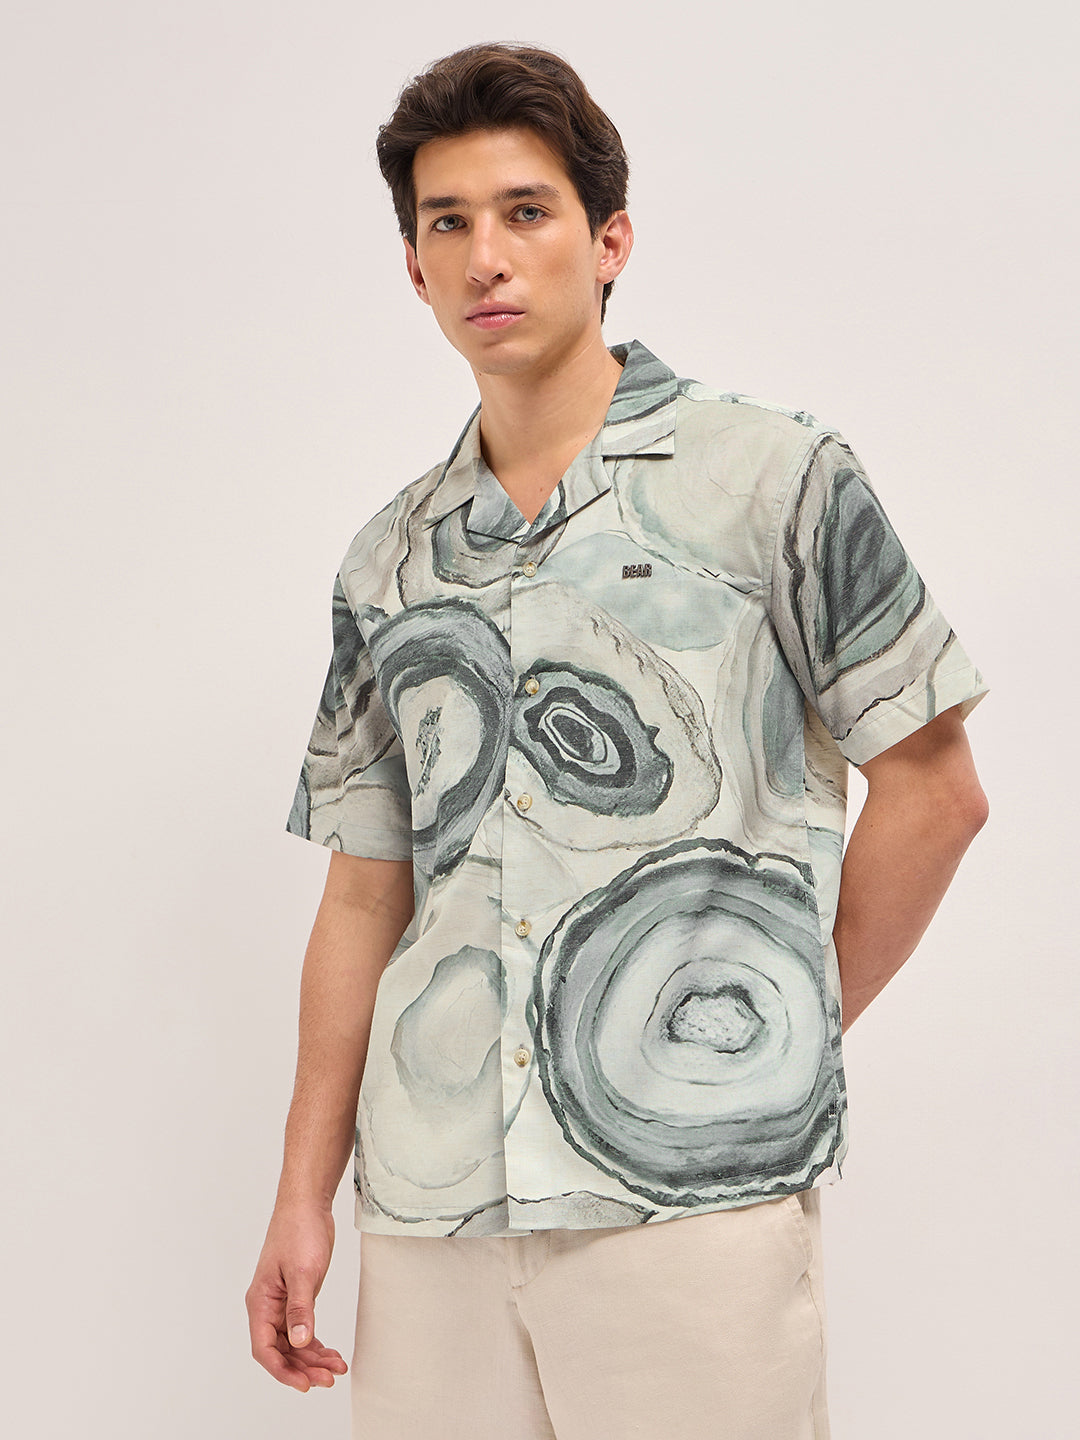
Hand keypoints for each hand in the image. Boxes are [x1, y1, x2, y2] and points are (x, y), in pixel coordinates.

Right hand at [246, 1200, 349, 1391]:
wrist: (307, 1205)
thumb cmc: (299, 1231)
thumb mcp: (303, 1271)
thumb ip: (300, 1308)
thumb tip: (300, 1342)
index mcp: (260, 1302)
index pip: (264, 1349)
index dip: (283, 1370)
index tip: (305, 1384)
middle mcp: (268, 1307)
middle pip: (281, 1351)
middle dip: (304, 1368)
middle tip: (329, 1378)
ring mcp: (282, 1303)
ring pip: (294, 1343)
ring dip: (313, 1358)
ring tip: (336, 1369)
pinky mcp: (297, 1297)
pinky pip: (303, 1329)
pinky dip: (316, 1343)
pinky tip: (331, 1354)